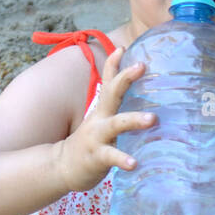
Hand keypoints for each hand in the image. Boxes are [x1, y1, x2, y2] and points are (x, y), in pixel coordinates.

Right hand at [55, 46, 156, 193]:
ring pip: (116, 124)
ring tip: (152, 118)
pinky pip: (111, 156)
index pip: (107, 82)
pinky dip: (123, 159)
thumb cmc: (90, 144)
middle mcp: (99, 119)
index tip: (122, 48)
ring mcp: (97, 137)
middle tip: (142, 65)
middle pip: (112, 94)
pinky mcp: (97, 157)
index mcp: (103, 111)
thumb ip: (117, 114)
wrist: (62, 167)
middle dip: (125, 78)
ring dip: (134, 119)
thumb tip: (147, 106)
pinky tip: (134, 163)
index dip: (113, 64)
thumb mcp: (101, 123)